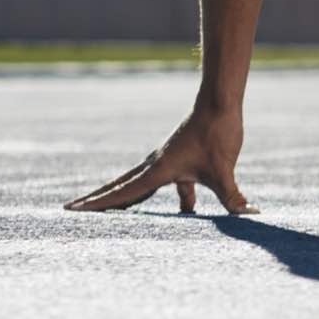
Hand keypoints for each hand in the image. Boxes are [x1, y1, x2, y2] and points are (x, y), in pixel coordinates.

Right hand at [65, 106, 257, 214]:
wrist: (220, 104)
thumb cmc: (217, 134)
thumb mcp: (223, 170)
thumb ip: (232, 196)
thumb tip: (247, 214)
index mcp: (158, 171)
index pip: (123, 194)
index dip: (98, 205)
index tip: (72, 210)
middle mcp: (156, 166)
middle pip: (120, 187)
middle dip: (98, 200)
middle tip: (71, 208)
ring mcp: (167, 162)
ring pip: (139, 184)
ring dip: (126, 198)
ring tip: (112, 212)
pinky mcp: (181, 159)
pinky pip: (166, 182)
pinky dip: (167, 195)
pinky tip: (186, 210)